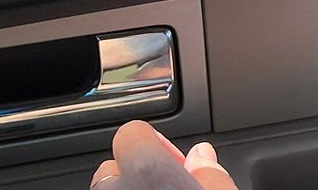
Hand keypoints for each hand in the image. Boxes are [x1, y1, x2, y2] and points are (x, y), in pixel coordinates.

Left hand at [90, 120, 238, 189]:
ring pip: (107, 189)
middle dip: (136, 170)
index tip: (175, 159)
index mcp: (147, 172)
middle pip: (113, 166)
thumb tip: (203, 154)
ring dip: (126, 188)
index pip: (132, 132)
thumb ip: (211, 172)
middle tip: (165, 184)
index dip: (155, 142)